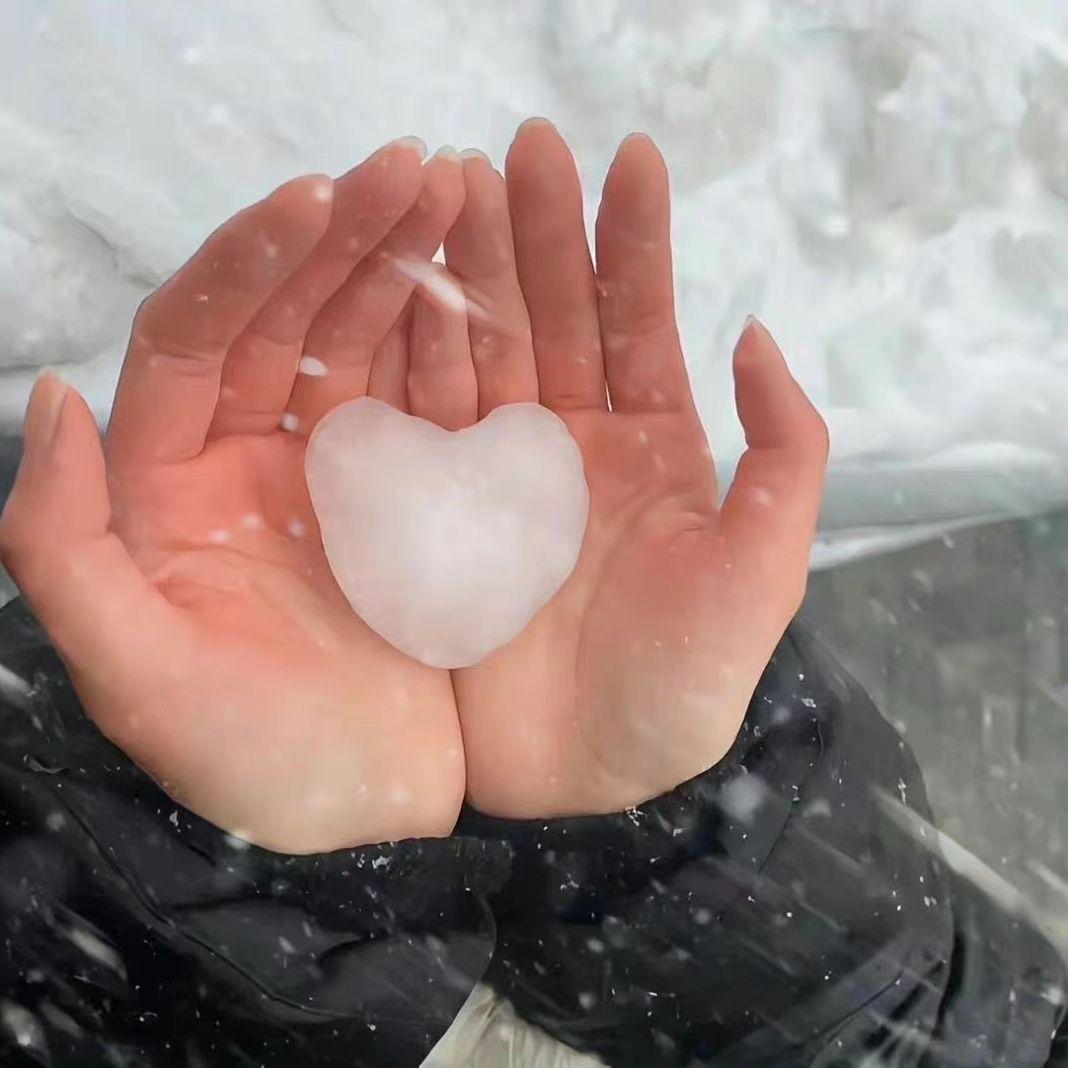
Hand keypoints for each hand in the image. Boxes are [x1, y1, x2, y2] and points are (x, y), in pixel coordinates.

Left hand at [0, 142, 470, 851]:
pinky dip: (455, 338)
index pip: (196, 340)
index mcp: (167, 487)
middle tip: (415, 167)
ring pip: (363, 342)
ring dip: (406, 265)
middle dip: (346, 236)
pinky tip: (489, 282)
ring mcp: (337, 472)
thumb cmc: (253, 766)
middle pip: (287, 319)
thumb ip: (64, 546)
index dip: (252, 264)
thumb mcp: (139, 679)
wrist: (367, 827)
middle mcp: (247, 460)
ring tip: (462, 192)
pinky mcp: (411, 495)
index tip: (320, 199)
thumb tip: (52, 397)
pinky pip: (429, 398)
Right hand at [423, 123, 828, 817]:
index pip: (642, 323)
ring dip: (470, 272)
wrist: (583, 783)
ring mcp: (497, 473)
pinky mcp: (435, 512)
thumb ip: (782, 459)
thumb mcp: (761, 577)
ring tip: (448, 187)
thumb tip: (758, 333)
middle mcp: (572, 444)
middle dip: (541, 232)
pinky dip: (409, 352)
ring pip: (481, 351)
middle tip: (518, 147)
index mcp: (655, 449)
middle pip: (554, 317)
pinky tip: (396, 287)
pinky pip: (419, 419)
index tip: (628, 160)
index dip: (639, 243)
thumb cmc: (680, 690)